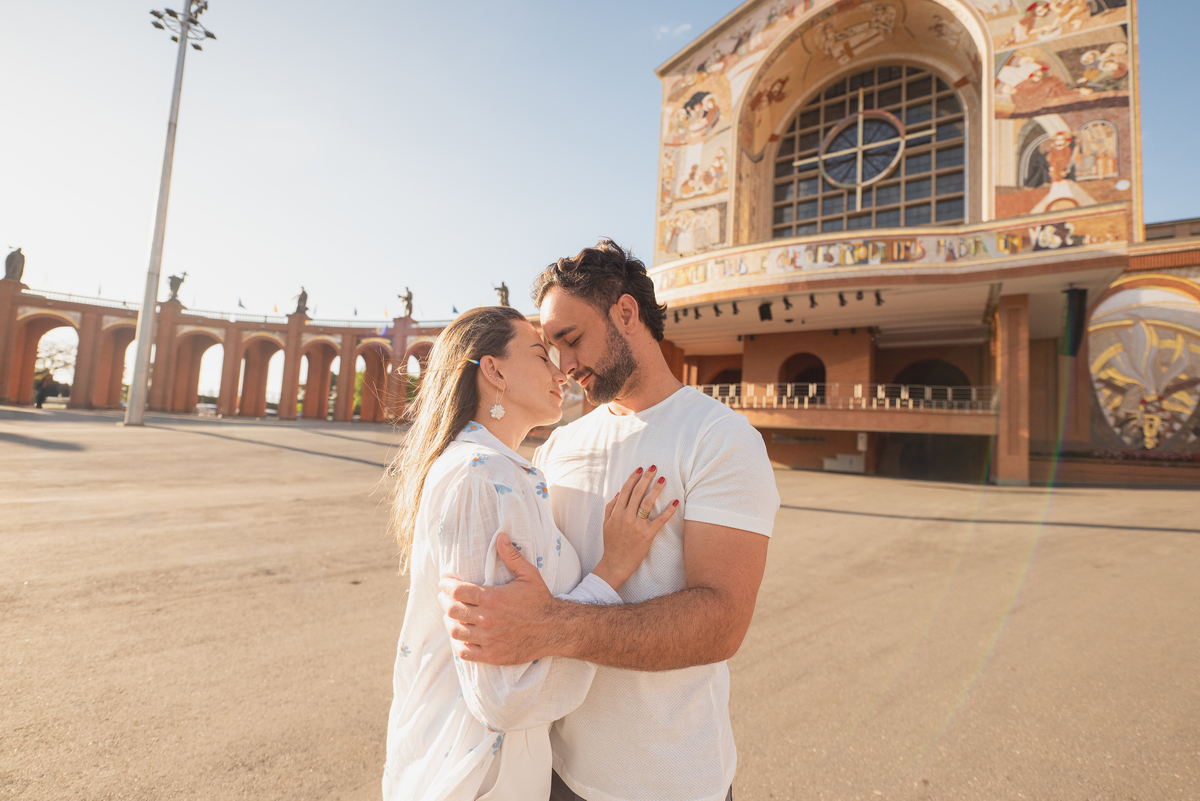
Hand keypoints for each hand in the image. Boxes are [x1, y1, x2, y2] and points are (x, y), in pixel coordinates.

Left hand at [438, 533, 561, 664]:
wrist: (555, 629)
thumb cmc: (540, 601)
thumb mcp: (529, 575)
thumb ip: (511, 556)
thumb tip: (501, 536)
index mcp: (493, 598)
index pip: (458, 591)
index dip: (446, 586)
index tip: (444, 583)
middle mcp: (488, 619)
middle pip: (452, 610)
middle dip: (444, 602)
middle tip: (445, 597)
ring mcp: (489, 639)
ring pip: (455, 631)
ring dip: (449, 622)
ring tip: (450, 616)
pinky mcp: (492, 655)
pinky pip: (464, 652)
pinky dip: (458, 643)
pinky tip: (461, 636)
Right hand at [590, 465, 678, 590]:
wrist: (616, 563)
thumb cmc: (611, 543)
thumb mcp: (606, 524)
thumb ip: (611, 507)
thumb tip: (619, 493)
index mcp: (617, 513)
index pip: (626, 490)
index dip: (633, 477)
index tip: (640, 469)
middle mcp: (627, 517)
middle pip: (638, 493)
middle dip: (646, 478)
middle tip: (654, 467)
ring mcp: (637, 526)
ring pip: (648, 503)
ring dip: (656, 489)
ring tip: (663, 479)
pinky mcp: (647, 535)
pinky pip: (660, 520)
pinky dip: (668, 510)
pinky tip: (674, 502)